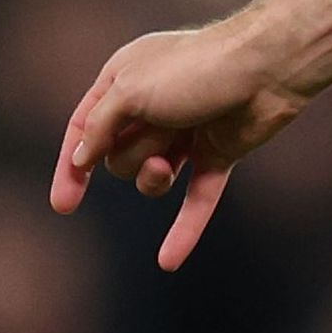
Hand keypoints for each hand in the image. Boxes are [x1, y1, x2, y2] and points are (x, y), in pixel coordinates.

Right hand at [50, 15, 316, 269]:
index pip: (83, 128)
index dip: (72, 167)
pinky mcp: (218, 155)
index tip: (63, 205)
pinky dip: (185, 230)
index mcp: (123, 80)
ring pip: (151, 179)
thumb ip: (99, 126)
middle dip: (131, 153)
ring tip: (171, 157)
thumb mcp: (130, 91)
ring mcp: (186, 134)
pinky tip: (167, 263)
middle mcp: (152, 107)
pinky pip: (197, 201)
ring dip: (154, 175)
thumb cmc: (196, 69)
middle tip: (160, 129)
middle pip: (117, 156)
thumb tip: (81, 159)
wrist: (267, 70)